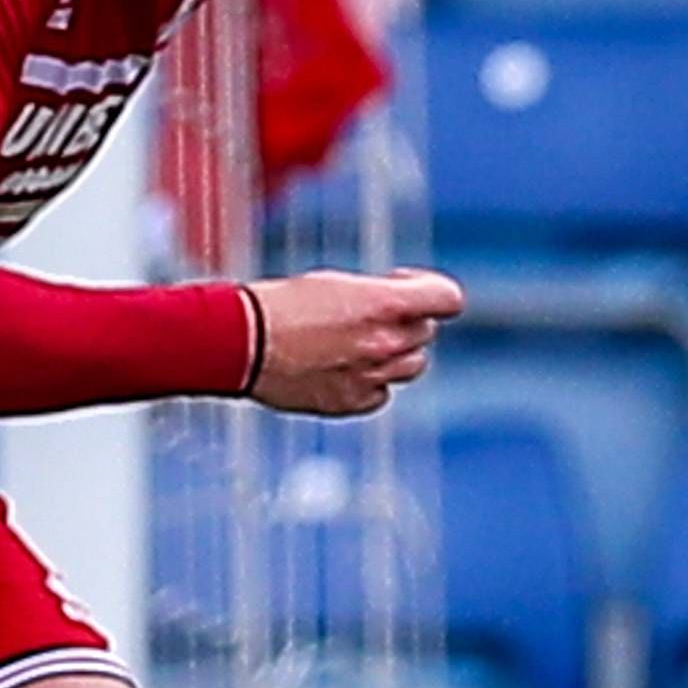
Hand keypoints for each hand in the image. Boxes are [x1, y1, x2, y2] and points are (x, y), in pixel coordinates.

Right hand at [246, 267, 464, 416]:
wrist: (239, 343)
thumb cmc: (279, 306)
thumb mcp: (335, 283)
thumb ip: (377, 296)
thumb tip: (399, 305)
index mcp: (384, 305)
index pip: (448, 300)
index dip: (432, 291)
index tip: (406, 286)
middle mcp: (385, 343)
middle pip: (424, 333)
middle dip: (405, 321)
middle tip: (369, 314)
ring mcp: (370, 377)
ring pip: (411, 367)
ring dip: (394, 354)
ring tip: (358, 343)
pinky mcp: (350, 403)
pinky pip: (380, 395)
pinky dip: (370, 384)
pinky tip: (342, 369)